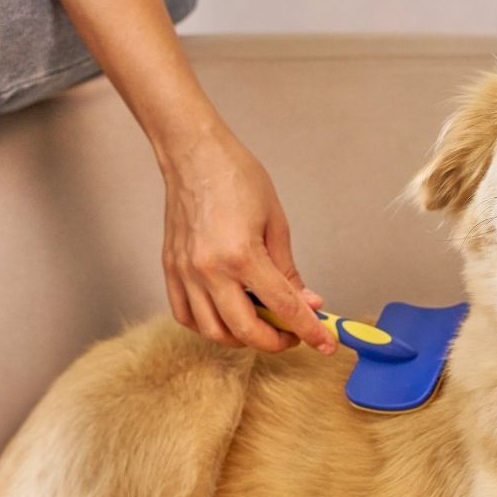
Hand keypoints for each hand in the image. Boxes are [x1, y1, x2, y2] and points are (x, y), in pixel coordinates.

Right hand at [160, 123, 335, 354]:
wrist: (192, 153)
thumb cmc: (235, 176)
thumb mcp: (275, 222)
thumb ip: (288, 271)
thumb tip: (306, 303)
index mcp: (241, 255)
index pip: (283, 307)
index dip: (309, 330)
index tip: (325, 344)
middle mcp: (209, 270)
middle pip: (245, 331)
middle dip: (275, 341)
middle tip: (291, 335)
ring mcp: (185, 273)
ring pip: (213, 332)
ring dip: (241, 338)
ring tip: (261, 325)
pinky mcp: (171, 270)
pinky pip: (185, 316)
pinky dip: (208, 326)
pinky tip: (226, 317)